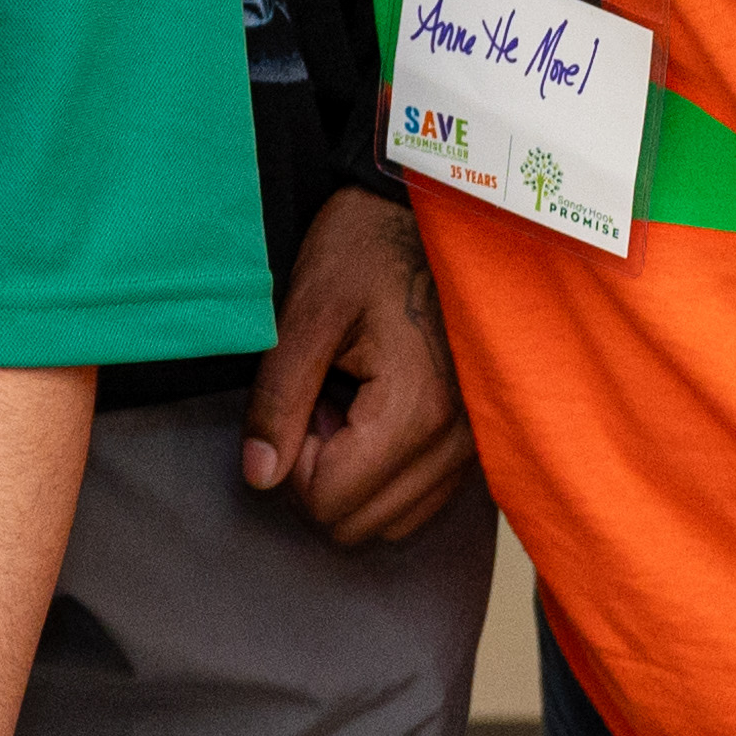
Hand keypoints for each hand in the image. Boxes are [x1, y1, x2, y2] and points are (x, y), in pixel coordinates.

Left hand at [239, 187, 477, 546]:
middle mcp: (457, 441)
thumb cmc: (365, 247)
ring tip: (348, 401)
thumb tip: (258, 475)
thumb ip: (278, 399)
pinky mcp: (477, 439)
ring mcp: (474, 444)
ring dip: (355, 476)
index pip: (331, 503)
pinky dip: (387, 473)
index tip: (300, 399)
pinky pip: (424, 497)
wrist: (430, 210)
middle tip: (321, 399)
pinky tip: (376, 411)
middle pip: (361, 525)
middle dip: (322, 474)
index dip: (292, 464)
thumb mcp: (307, 312)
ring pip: (393, 521)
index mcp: (414, 409)